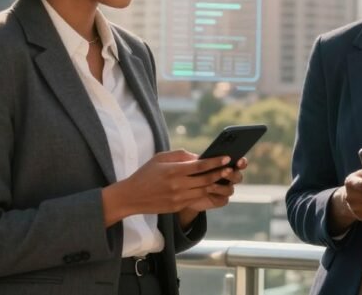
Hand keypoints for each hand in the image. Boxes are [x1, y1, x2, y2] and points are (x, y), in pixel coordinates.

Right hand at [102, 149, 234, 225]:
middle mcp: (177, 185)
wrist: (130, 197)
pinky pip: (196, 199)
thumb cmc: (146, 174)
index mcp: (173, 171)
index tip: (227, 158)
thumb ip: (180, 155)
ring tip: (225, 178)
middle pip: (205, 180)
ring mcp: (178, 198)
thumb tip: (198, 156)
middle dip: (220, 173)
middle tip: (231, 168)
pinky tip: (212, 187)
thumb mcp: (160, 158)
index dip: (215, 162)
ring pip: (204, 191)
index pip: (199, 166)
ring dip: (215, 184)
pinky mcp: (177, 206)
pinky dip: (205, 193)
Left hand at [183, 157, 248, 211]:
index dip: (242, 162)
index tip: (239, 160)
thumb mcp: (192, 163)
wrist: (184, 191)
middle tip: (228, 170)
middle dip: (233, 174)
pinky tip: (208, 190)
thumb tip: (199, 157)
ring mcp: (224, 191)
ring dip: (222, 186)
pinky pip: (223, 199)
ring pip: (230, 190)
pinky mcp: (219, 200)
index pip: (239, 163)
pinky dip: (216, 195)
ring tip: (212, 183)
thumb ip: (197, 159)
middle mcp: (228, 179)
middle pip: (238, 177)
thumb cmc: (190, 173)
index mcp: (226, 166)